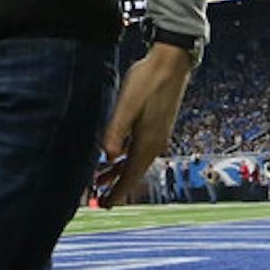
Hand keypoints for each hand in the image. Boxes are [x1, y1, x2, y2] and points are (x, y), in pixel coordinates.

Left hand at [92, 43, 192, 207]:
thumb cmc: (146, 81)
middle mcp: (155, 142)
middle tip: (101, 202)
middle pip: (133, 172)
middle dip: (117, 187)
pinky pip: (138, 149)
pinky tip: (114, 156)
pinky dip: (125, 157)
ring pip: (135, 161)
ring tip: (99, 182)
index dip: (118, 192)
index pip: (130, 174)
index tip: (106, 206)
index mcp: (148, 141)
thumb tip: (108, 155)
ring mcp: (156, 134)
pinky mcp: (155, 126)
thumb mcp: (127, 105)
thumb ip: (116, 130)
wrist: (170, 63)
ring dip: (118, 172)